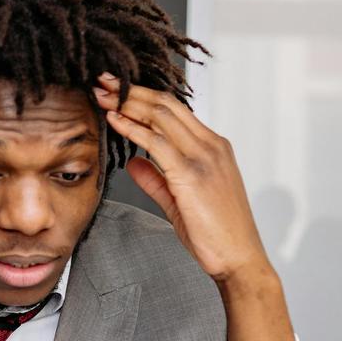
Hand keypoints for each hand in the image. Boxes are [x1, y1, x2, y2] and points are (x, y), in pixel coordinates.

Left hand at [93, 73, 295, 340]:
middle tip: (103, 81)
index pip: (175, 110)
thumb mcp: (179, 202)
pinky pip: (157, 142)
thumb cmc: (215, 235)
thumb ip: (155, 179)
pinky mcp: (193, 173)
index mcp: (213, 147)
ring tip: (102, 93)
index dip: (144, 97)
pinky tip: (114, 120)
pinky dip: (133, 128)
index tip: (117, 91)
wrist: (239, 259)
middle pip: (167, 105)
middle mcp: (212, 145)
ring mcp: (205, 157)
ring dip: (128, 102)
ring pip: (162, 115)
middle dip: (132, 91)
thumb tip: (132, 162)